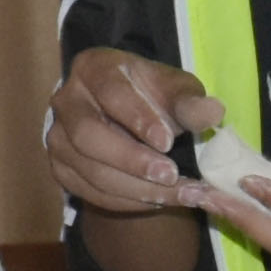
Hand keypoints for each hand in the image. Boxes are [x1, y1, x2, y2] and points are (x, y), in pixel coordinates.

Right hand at [42, 48, 213, 222]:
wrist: (133, 121)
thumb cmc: (155, 98)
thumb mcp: (177, 91)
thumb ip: (191, 103)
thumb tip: (213, 112)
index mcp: (93, 68)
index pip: (110, 92)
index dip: (137, 118)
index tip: (168, 142)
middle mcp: (66, 100)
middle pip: (88, 134)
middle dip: (131, 159)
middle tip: (170, 175)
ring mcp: (57, 136)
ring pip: (88, 168)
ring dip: (134, 188)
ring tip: (175, 195)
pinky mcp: (60, 167)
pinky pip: (88, 191)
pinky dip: (124, 201)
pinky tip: (157, 202)